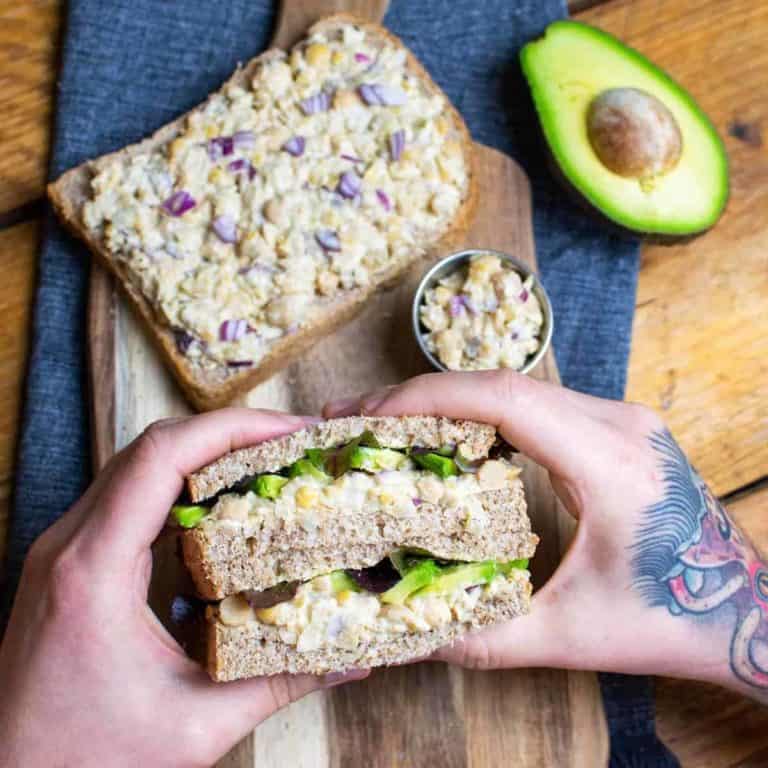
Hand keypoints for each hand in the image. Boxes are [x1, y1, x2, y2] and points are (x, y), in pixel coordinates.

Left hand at [0, 409, 366, 767]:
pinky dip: (180, 480)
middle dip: (229, 431)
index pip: (162, 456)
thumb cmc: (82, 762)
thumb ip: (278, 685)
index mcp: (94, 569)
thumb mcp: (194, 725)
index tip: (291, 431)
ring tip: (266, 458)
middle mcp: (70, 543)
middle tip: (292, 440)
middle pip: (152, 446)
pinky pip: (127, 492)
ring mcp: (63, 547)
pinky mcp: (68, 560)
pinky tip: (220, 499)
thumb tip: (349, 661)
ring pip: (138, 463)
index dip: (232, 429)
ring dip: (204, 450)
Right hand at [325, 371, 767, 700]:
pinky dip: (481, 414)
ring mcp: (620, 419)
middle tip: (359, 417)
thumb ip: (481, 639)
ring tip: (389, 424)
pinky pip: (535, 406)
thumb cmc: (671, 621)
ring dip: (450, 401)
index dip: (429, 397)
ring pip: (517, 389)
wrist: (748, 612)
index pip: (506, 400)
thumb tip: (402, 637)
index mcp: (610, 460)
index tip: (370, 412)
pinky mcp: (615, 428)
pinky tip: (446, 436)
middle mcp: (618, 422)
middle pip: (503, 384)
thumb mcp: (570, 639)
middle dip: (423, 396)